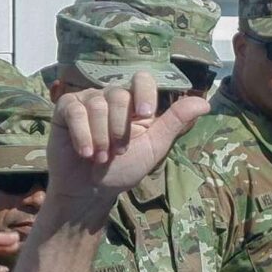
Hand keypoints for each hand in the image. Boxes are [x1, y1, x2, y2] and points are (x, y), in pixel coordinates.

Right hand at [50, 75, 211, 206]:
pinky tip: (85, 152)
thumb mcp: (153, 147)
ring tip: (100, 158)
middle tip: (117, 152)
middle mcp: (111, 97)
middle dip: (119, 129)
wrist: (90, 191)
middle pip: (118, 95)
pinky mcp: (66, 110)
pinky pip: (74, 110)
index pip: (142, 79)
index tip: (144, 115)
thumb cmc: (122, 170)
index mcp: (134, 103)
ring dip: (101, 137)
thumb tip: (205, 102)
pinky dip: (82, 134)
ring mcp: (88, 101)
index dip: (143, 93)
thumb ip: (175, 122)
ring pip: (97, 105)